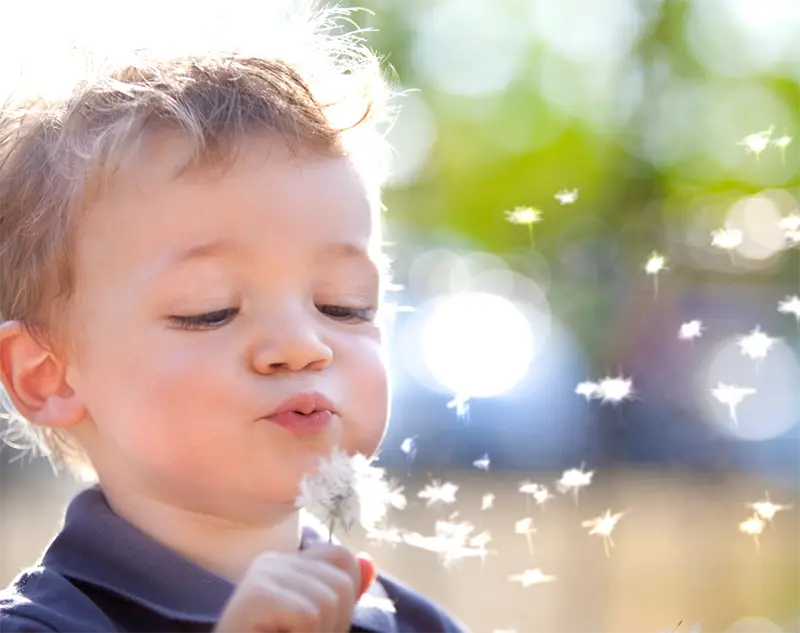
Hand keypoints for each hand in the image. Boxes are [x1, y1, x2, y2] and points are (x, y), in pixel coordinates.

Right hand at [214, 545, 376, 632]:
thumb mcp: (312, 623)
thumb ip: (338, 595)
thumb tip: (370, 564)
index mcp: (286, 565)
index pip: (341, 558)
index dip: (348, 594)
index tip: (327, 626)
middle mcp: (273, 561)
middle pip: (341, 581)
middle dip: (336, 622)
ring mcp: (263, 574)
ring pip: (328, 600)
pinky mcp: (257, 594)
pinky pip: (308, 615)